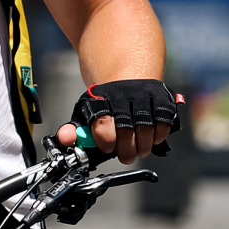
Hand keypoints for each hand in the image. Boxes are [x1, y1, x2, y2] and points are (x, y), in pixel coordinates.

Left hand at [63, 80, 179, 162]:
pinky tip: (150, 137)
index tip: (107, 147)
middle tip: (125, 155)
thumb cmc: (108, 100)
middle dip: (126, 151)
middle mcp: (124, 95)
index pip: (103, 125)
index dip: (106, 142)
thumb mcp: (88, 111)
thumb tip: (65, 140)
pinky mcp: (163, 99)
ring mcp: (145, 96)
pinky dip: (158, 137)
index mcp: (102, 98)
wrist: (129, 73)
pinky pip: (164, 125)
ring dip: (142, 147)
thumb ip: (75, 129)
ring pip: (147, 131)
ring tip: (137, 148)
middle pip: (126, 131)